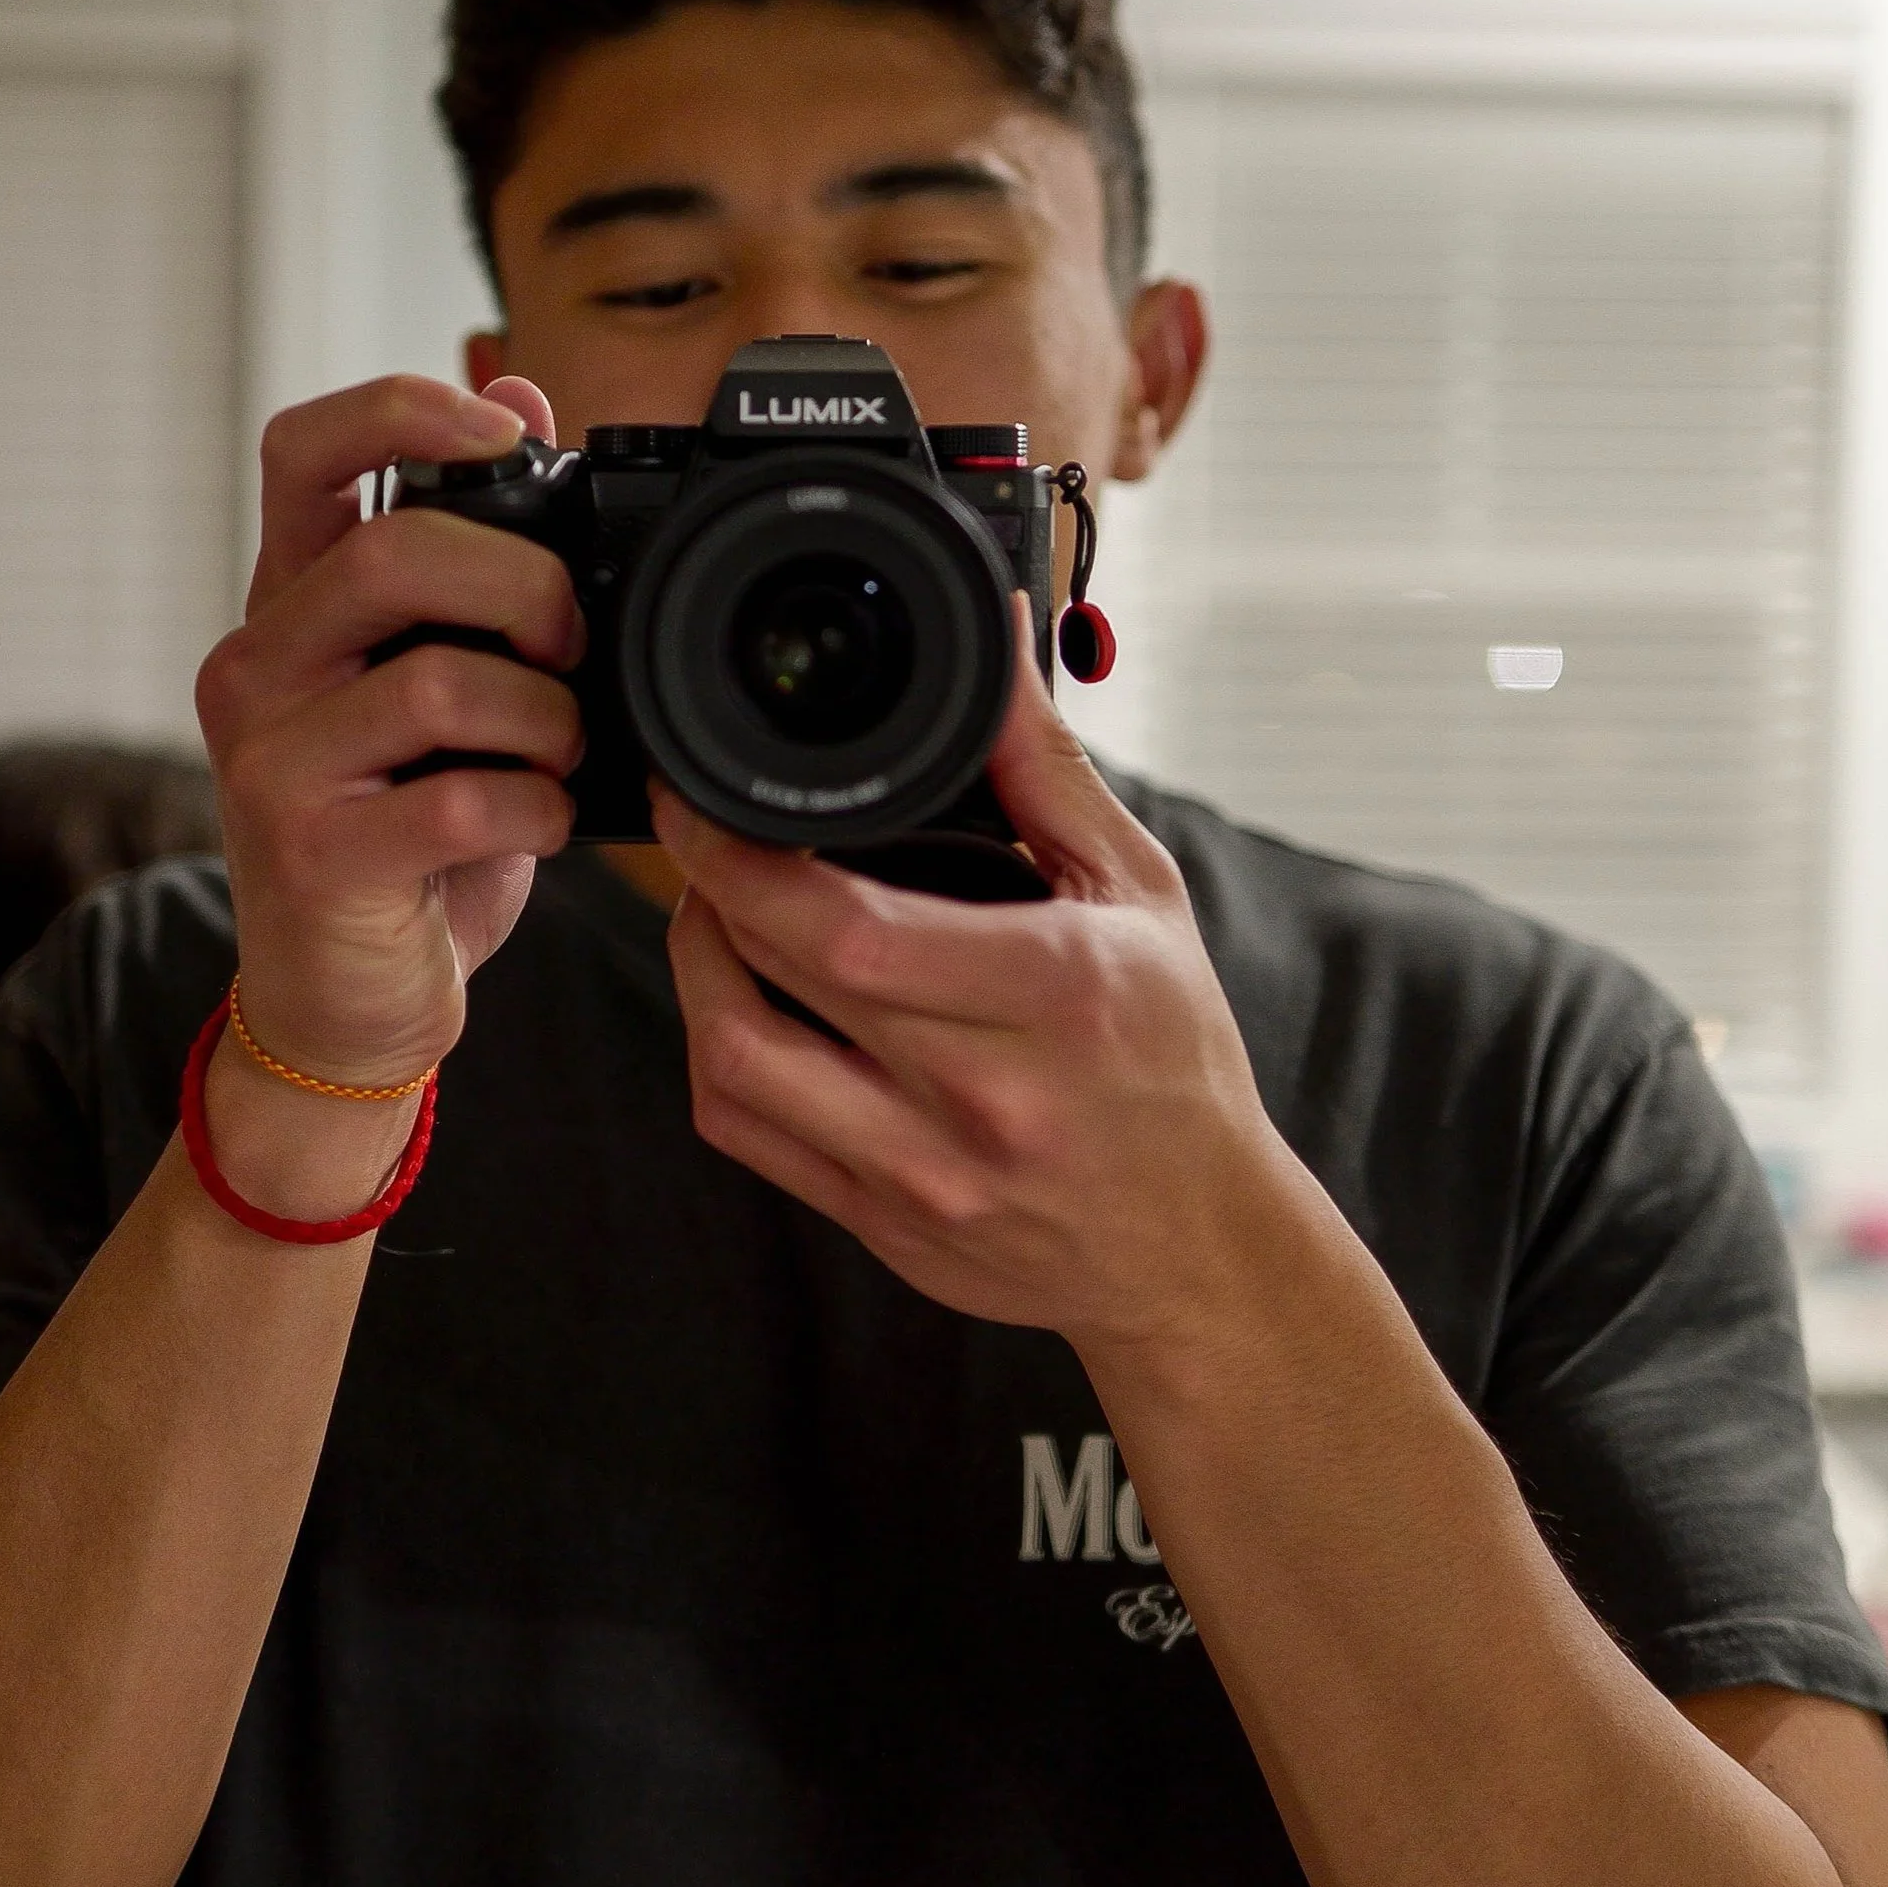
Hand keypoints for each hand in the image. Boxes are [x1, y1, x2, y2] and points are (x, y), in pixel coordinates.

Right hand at [195, 373, 584, 1091]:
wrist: (347, 1002)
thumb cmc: (408, 831)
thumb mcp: (440, 678)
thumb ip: (469, 548)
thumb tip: (515, 389)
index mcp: (292, 602)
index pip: (305, 449)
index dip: (403, 410)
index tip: (505, 434)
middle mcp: (257, 665)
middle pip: (397, 552)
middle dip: (528, 587)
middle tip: (573, 646)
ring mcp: (271, 761)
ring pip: (438, 679)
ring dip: (544, 718)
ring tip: (558, 753)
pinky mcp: (312, 855)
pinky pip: (460, 800)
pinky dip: (535, 808)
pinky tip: (539, 822)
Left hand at [656, 632, 1298, 1359]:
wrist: (1195, 1245)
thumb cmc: (1175, 1059)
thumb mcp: (1139, 894)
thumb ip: (1047, 766)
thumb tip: (1000, 641)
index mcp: (1052, 998)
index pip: (849, 931)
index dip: (744, 859)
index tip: (708, 798)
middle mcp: (980, 1099)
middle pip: (773, 980)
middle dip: (709, 885)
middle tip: (706, 828)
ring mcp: (922, 1175)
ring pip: (731, 1065)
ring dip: (693, 969)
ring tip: (713, 909)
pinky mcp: (883, 1224)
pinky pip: (747, 1133)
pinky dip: (714, 1054)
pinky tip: (738, 1000)